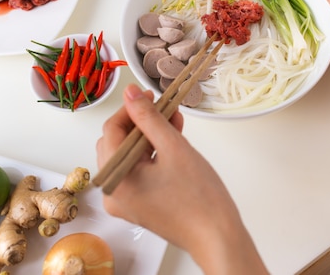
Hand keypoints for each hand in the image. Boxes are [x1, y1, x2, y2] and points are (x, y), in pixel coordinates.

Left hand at [96, 84, 267, 273]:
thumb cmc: (199, 199)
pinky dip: (152, 154)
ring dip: (148, 136)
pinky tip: (171, 139)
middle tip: (161, 107)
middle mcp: (114, 193)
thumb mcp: (174, 148)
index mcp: (116, 181)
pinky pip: (138, 170)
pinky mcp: (139, 204)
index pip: (111, 131)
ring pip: (129, 156)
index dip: (130, 109)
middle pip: (117, 143)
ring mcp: (126, 201)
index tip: (148, 95)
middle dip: (140, 122)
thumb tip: (132, 94)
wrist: (217, 236)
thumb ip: (149, 117)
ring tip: (172, 120)